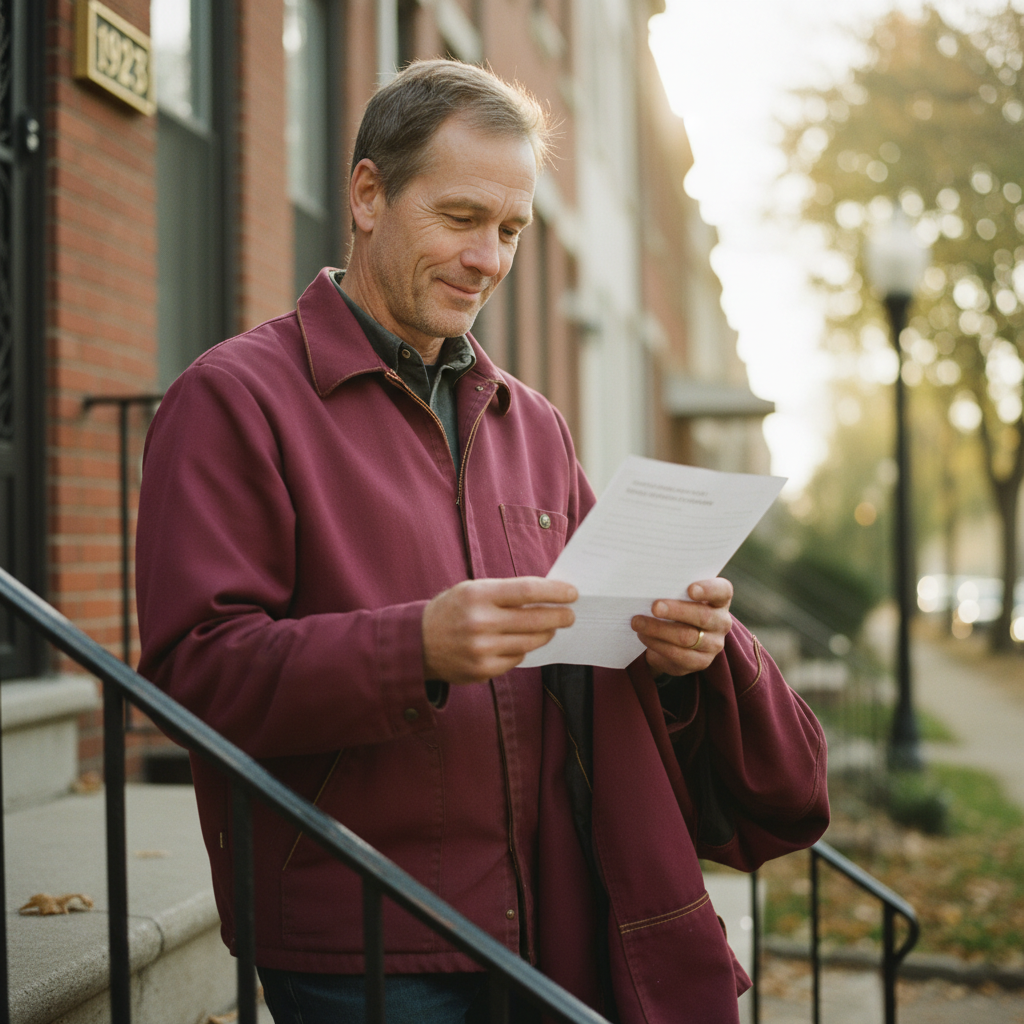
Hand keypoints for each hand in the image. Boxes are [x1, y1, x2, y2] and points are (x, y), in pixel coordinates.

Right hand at [423, 577, 576, 684]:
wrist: (416, 643)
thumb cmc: (452, 610)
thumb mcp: (472, 590)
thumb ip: (506, 592)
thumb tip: (546, 596)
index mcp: (478, 595)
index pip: (528, 591)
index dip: (555, 592)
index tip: (572, 593)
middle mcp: (480, 623)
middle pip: (535, 619)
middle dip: (559, 617)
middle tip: (570, 614)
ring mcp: (482, 649)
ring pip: (530, 642)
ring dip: (545, 634)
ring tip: (549, 628)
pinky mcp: (482, 670)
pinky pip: (516, 658)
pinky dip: (522, 649)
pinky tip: (519, 642)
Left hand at [631, 578, 733, 676]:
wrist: (676, 639)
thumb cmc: (677, 607)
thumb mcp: (679, 596)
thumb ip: (673, 589)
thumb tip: (648, 586)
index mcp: (720, 600)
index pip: (722, 591)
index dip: (708, 589)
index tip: (690, 589)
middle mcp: (721, 622)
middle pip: (703, 616)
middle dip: (676, 611)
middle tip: (654, 607)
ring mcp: (714, 644)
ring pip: (687, 637)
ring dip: (659, 629)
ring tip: (638, 622)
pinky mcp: (701, 662)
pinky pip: (678, 654)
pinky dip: (657, 644)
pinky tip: (643, 636)